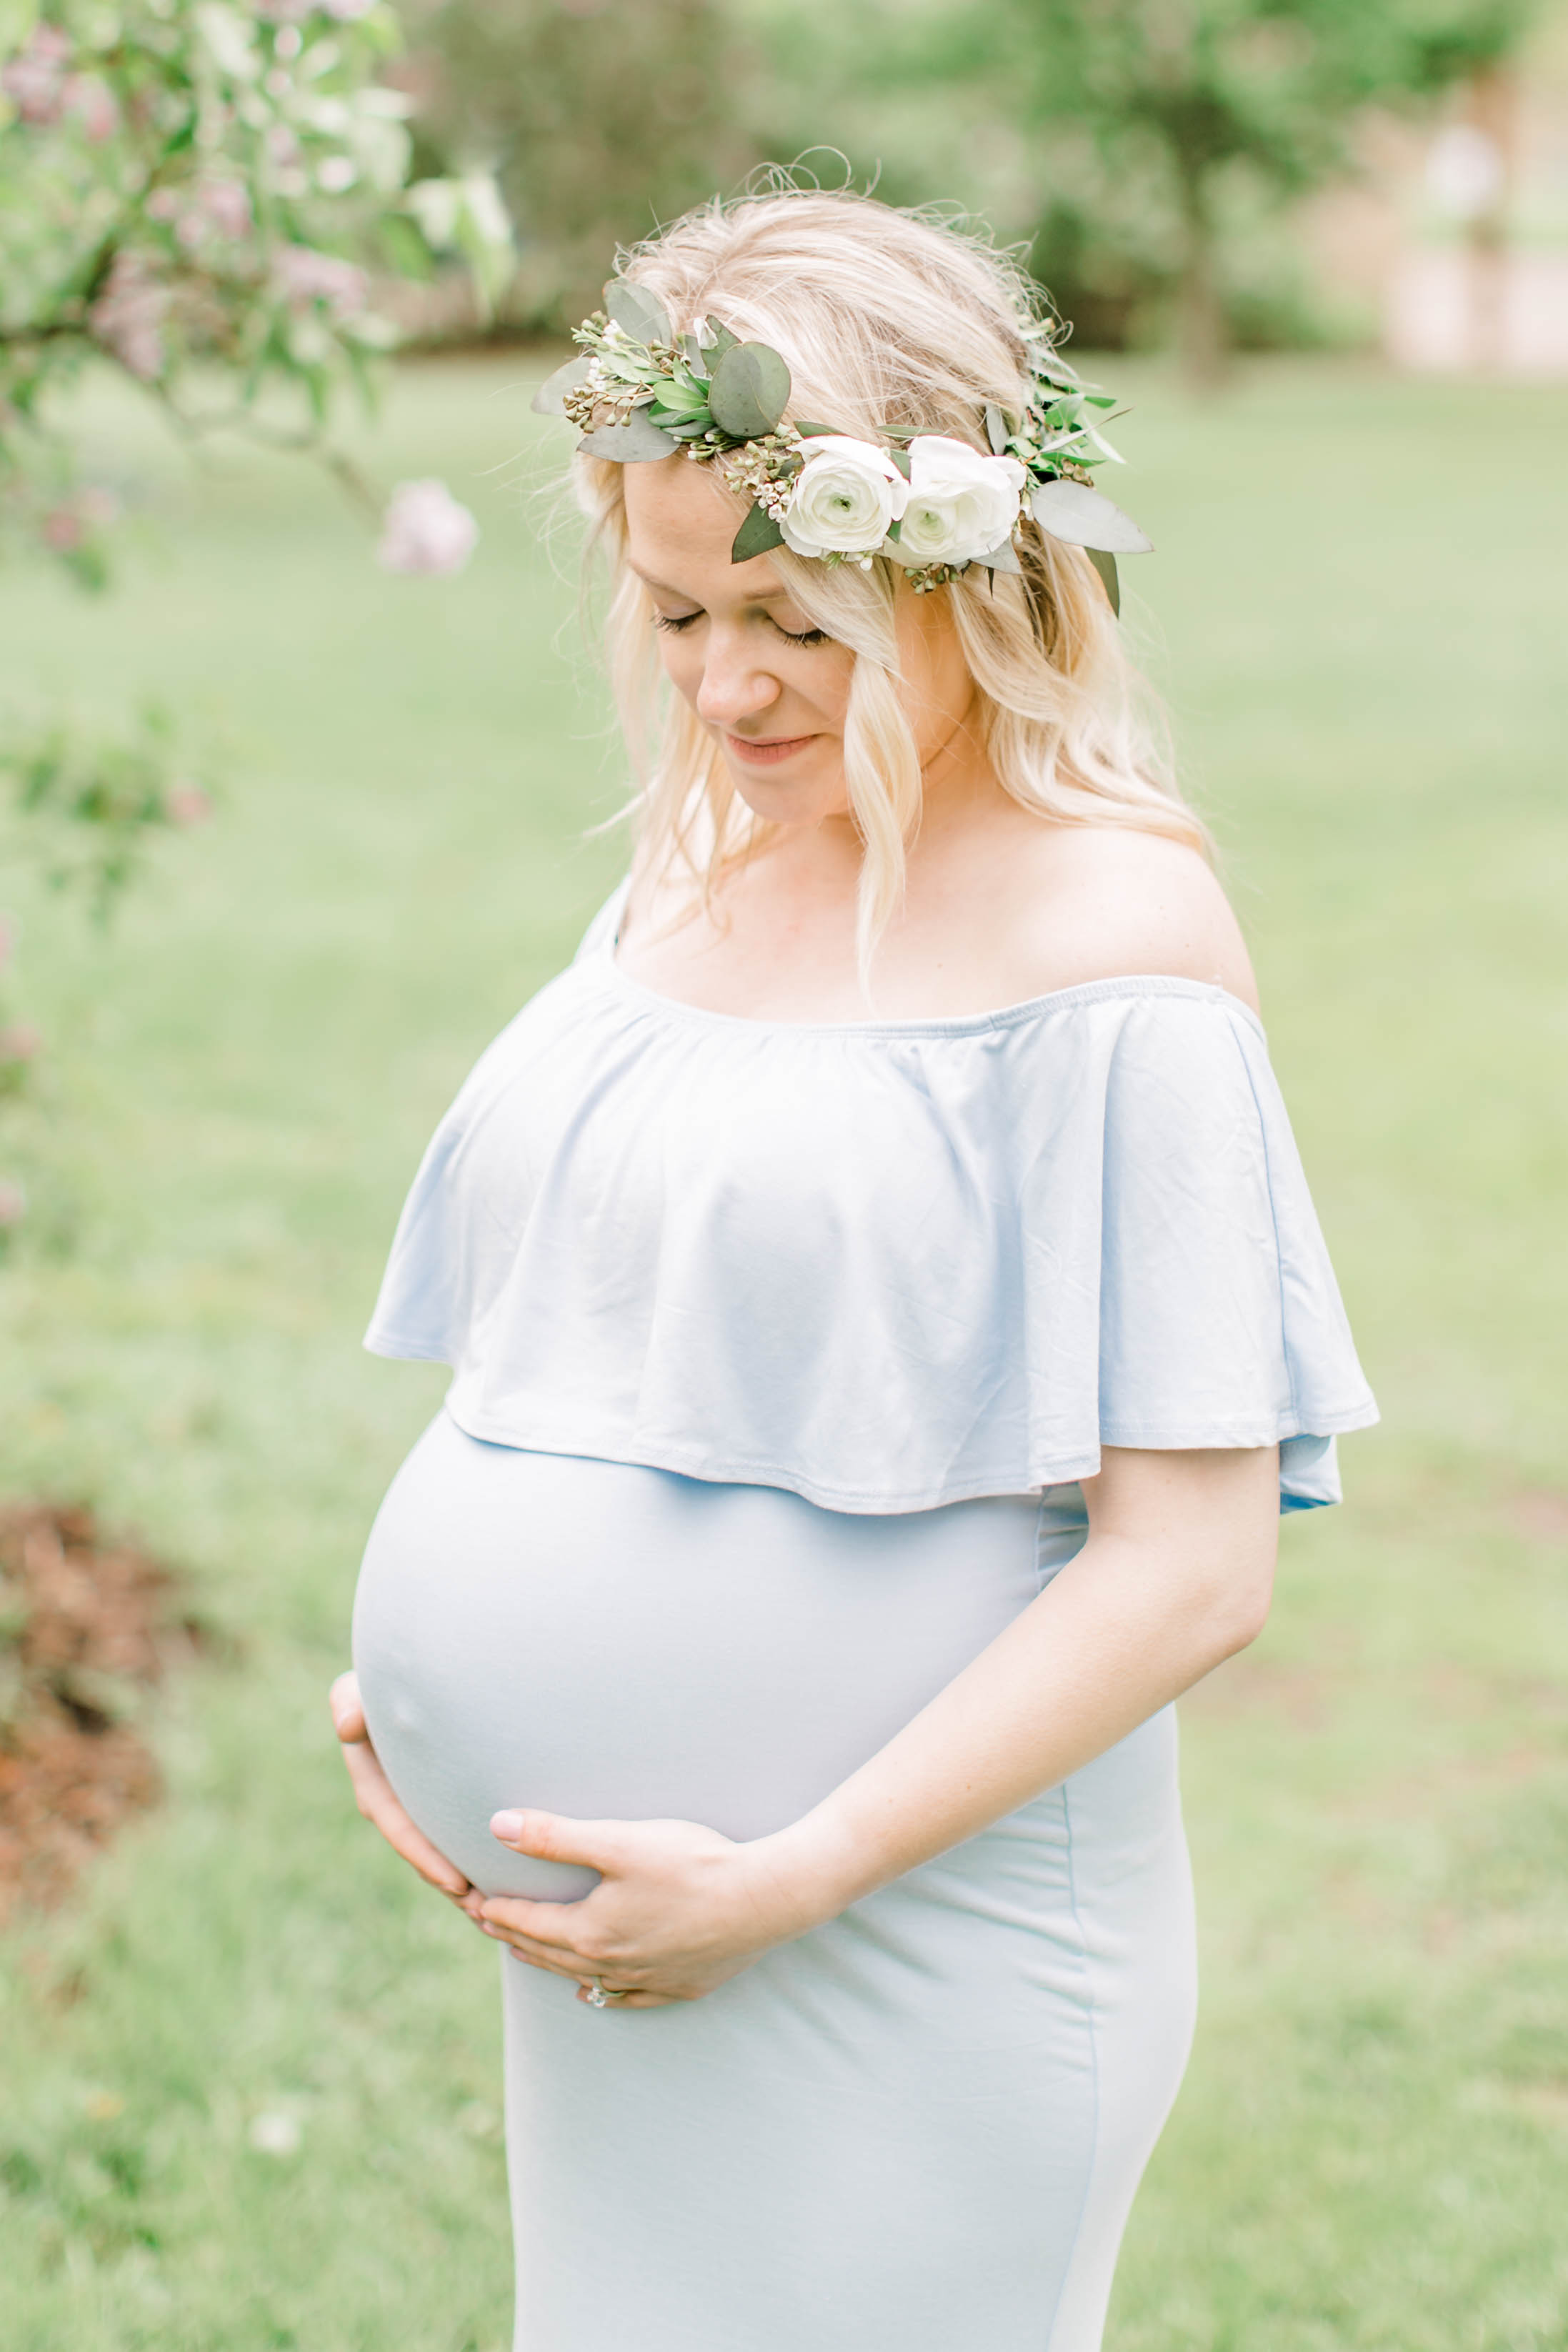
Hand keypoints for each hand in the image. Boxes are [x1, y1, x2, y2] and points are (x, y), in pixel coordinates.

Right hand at [330, 1671, 484, 1921]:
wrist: (409, 1681)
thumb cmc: (378, 1682)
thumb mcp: (355, 1690)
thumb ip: (350, 1703)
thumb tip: (348, 1725)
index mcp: (375, 1787)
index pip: (401, 1828)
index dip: (427, 1857)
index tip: (457, 1882)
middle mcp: (396, 1805)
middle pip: (427, 1853)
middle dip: (454, 1883)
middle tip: (487, 1912)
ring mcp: (420, 1808)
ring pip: (446, 1852)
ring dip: (470, 1881)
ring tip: (503, 1910)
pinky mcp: (443, 1804)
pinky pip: (460, 1836)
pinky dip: (480, 1859)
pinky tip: (512, 1881)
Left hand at [479, 1810, 818, 2007]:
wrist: (767, 1898)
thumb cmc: (693, 1863)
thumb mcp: (619, 1841)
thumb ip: (555, 1836)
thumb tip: (497, 1826)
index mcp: (592, 1932)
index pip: (529, 1923)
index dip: (497, 1911)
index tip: (473, 1902)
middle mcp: (614, 1965)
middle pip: (550, 1953)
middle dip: (515, 1936)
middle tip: (489, 1923)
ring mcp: (650, 1979)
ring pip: (584, 1979)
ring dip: (550, 1964)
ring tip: (526, 1953)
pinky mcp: (683, 1985)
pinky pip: (628, 1998)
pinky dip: (604, 1994)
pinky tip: (593, 1993)